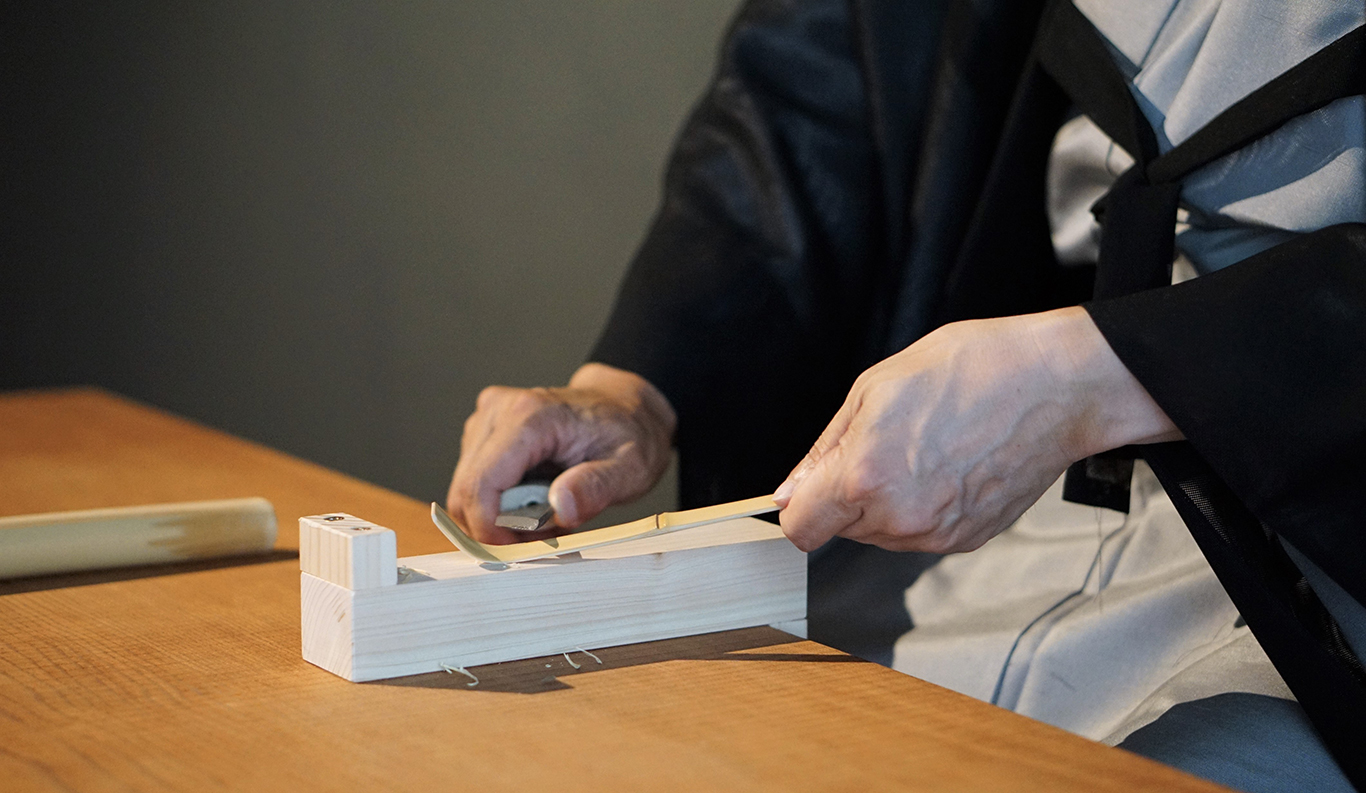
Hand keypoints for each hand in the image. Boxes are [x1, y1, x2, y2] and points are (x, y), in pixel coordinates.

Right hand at [446, 363, 675, 543]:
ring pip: (467, 491)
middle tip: (547, 533)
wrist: (623, 407)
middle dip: (499, 526)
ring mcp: (487, 419)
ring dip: (501, 516)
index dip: (489, 528)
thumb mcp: (630, 469)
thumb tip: (560, 507)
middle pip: (467, 490)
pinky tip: (535, 500)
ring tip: (547, 513)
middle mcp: (499, 410)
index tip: (520, 550)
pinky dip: (500, 504)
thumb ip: (596, 488)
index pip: (481, 483)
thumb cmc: (628, 434)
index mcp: (531, 415)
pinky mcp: (483, 431)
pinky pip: (474, 483)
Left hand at [773, 306, 1180, 552]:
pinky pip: (920, 534)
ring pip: (881, 533)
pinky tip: (948, 466)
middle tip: (886, 442)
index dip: (799, 505)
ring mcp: (936, 534)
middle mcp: (900, 516)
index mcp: (866, 476)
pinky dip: (923, 507)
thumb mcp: (875, 387)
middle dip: (849, 493)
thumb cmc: (974, 370)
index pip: (801, 528)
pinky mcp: (967, 539)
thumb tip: (791, 490)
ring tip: (924, 449)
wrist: (1055, 385)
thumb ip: (825, 449)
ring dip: (886, 501)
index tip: (809, 489)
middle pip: (842, 529)